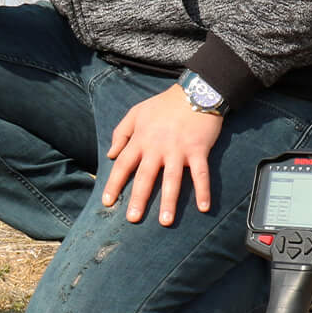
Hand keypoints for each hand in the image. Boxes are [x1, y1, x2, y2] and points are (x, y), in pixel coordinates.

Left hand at [101, 86, 224, 225]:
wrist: (195, 91)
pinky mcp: (199, 150)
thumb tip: (111, 155)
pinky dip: (203, 190)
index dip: (114, 184)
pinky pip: (201, 173)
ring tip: (165, 221)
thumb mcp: (136, 112)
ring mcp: (179, 150)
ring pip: (172, 179)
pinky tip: (203, 207)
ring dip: (169, 201)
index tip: (107, 202)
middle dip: (138, 199)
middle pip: (145, 176)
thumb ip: (121, 133)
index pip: (123, 164)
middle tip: (133, 219)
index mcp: (141, 139)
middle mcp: (157, 147)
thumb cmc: (164, 104)